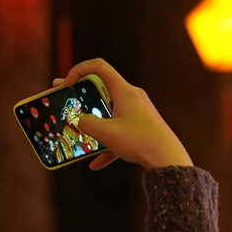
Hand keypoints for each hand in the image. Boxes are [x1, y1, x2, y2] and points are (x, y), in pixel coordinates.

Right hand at [51, 59, 190, 170]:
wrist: (168, 159)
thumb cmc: (140, 141)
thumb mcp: (106, 133)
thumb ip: (87, 123)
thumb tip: (81, 121)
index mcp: (124, 91)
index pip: (99, 67)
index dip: (79, 70)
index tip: (67, 84)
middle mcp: (131, 97)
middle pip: (101, 89)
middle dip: (80, 95)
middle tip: (62, 96)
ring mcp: (137, 112)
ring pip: (108, 113)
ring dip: (92, 122)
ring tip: (75, 129)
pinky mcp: (140, 127)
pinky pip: (119, 132)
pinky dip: (107, 144)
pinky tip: (96, 163)